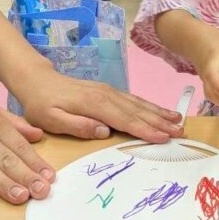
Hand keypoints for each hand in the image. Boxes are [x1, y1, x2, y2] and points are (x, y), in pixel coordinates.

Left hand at [14, 69, 183, 143]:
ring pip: (139, 103)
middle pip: (137, 111)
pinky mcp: (109, 91)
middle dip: (160, 122)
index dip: (145, 130)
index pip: (125, 120)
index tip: (163, 138)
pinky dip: (150, 106)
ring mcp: (109, 92)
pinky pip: (134, 99)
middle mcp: (106, 95)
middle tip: (180, 132)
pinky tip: (160, 111)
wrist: (38, 81)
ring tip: (178, 121)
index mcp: (94, 104)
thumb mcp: (51, 120)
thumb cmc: (41, 104)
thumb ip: (77, 126)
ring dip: (159, 113)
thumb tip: (104, 131)